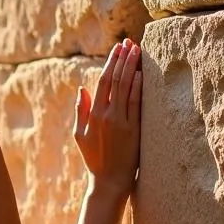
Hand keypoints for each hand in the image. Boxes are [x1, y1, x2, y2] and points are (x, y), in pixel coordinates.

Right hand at [74, 38, 141, 197]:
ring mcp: (122, 122)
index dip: (110, 63)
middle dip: (123, 59)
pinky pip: (137, 103)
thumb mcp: (80, 135)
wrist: (109, 180)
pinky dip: (139, 87)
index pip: (103, 82)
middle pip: (116, 81)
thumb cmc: (94, 158)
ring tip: (137, 51)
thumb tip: (83, 88)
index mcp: (93, 115)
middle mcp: (107, 115)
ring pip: (127, 88)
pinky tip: (142, 73)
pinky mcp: (135, 130)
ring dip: (133, 67)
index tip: (117, 48)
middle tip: (129, 43)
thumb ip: (81, 110)